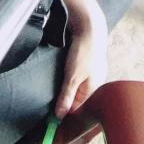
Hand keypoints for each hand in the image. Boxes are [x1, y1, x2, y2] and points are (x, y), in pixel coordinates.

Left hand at [55, 1, 107, 118]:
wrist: (90, 26)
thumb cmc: (84, 52)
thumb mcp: (72, 77)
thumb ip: (66, 97)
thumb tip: (60, 116)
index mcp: (93, 88)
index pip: (77, 108)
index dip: (63, 112)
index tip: (48, 117)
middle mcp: (94, 81)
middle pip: (77, 97)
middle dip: (64, 100)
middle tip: (48, 101)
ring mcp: (92, 71)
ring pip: (76, 85)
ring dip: (65, 87)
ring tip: (55, 85)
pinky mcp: (87, 61)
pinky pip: (77, 75)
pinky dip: (69, 76)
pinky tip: (63, 72)